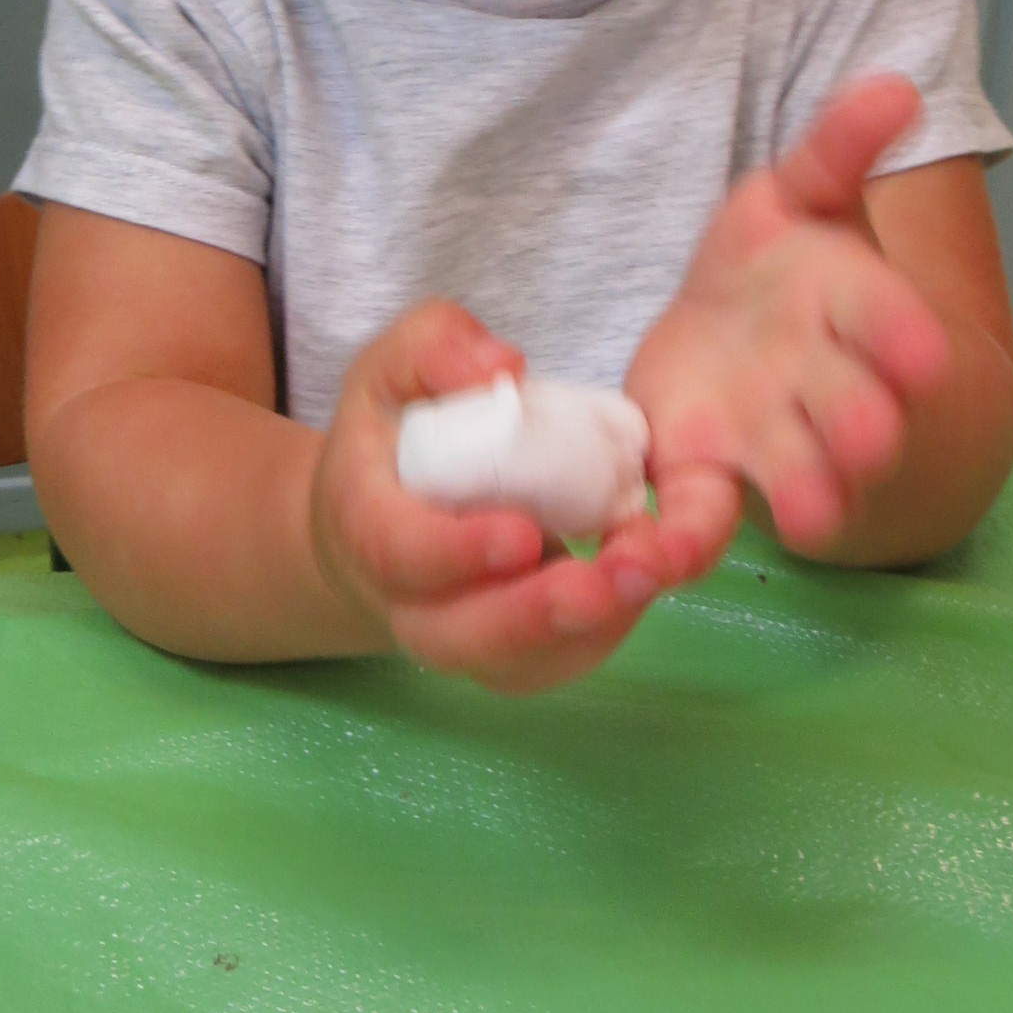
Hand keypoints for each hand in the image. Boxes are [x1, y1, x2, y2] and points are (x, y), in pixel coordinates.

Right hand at [310, 302, 688, 694]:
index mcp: (366, 522)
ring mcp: (457, 637)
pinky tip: (644, 581)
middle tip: (612, 578)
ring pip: (514, 664)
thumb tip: (502, 369)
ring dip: (586, 630)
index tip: (523, 533)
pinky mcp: (508, 655)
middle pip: (457, 635)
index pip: (398, 552)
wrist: (380, 513)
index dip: (457, 551)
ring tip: (647, 577)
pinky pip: (553, 664)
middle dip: (537, 615)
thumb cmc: (393, 430)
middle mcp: (405, 600)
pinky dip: (604, 632)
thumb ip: (435, 349)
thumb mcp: (394, 366)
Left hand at [624, 76, 952, 563]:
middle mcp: (822, 385)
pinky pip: (697, 516)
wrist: (739, 339)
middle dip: (859, 424)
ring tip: (802, 519)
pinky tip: (649, 562)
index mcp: (851, 307)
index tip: (924, 354)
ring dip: (801, 495)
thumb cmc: (779, 262)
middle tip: (868, 440)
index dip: (902, 336)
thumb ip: (839, 148)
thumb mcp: (801, 194)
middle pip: (850, 407)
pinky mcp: (701, 471)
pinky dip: (676, 546)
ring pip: (793, 473)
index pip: (887, 319)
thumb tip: (899, 85)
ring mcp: (767, 437)